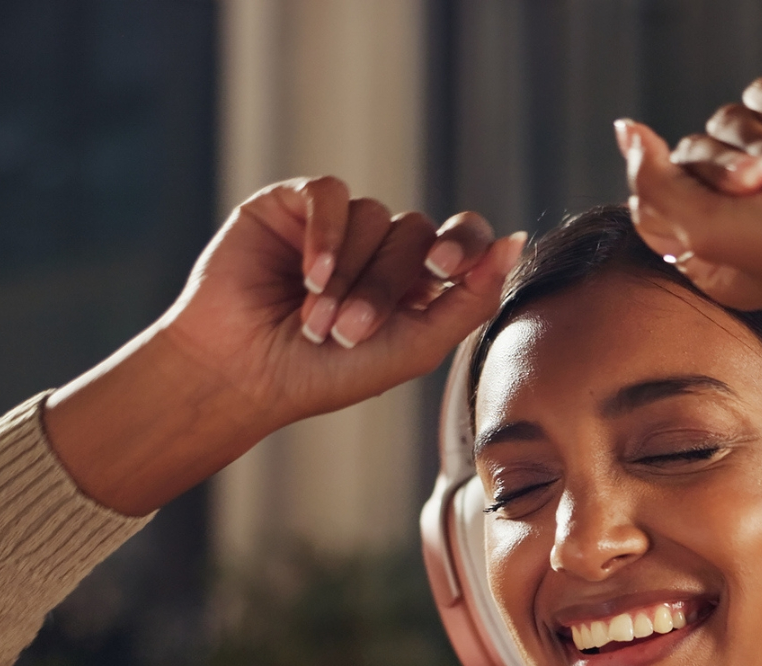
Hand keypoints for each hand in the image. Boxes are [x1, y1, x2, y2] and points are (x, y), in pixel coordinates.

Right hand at [46, 178, 524, 515]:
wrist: (243, 375)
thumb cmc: (325, 375)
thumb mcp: (414, 347)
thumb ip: (470, 299)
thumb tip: (518, 241)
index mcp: (416, 282)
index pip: (462, 237)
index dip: (464, 242)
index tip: (446, 267)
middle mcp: (379, 248)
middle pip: (416, 233)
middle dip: (384, 287)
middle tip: (347, 333)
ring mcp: (335, 224)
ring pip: (373, 215)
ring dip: (347, 275)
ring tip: (313, 321)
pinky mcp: (291, 205)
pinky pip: (329, 194)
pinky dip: (324, 236)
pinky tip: (306, 276)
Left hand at [618, 77, 761, 328]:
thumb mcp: (717, 238)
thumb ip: (656, 189)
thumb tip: (624, 131)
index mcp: (714, 255)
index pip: (654, 202)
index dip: (674, 191)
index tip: (719, 203)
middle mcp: (742, 212)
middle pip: (686, 156)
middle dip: (724, 167)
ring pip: (723, 120)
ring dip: (759, 142)